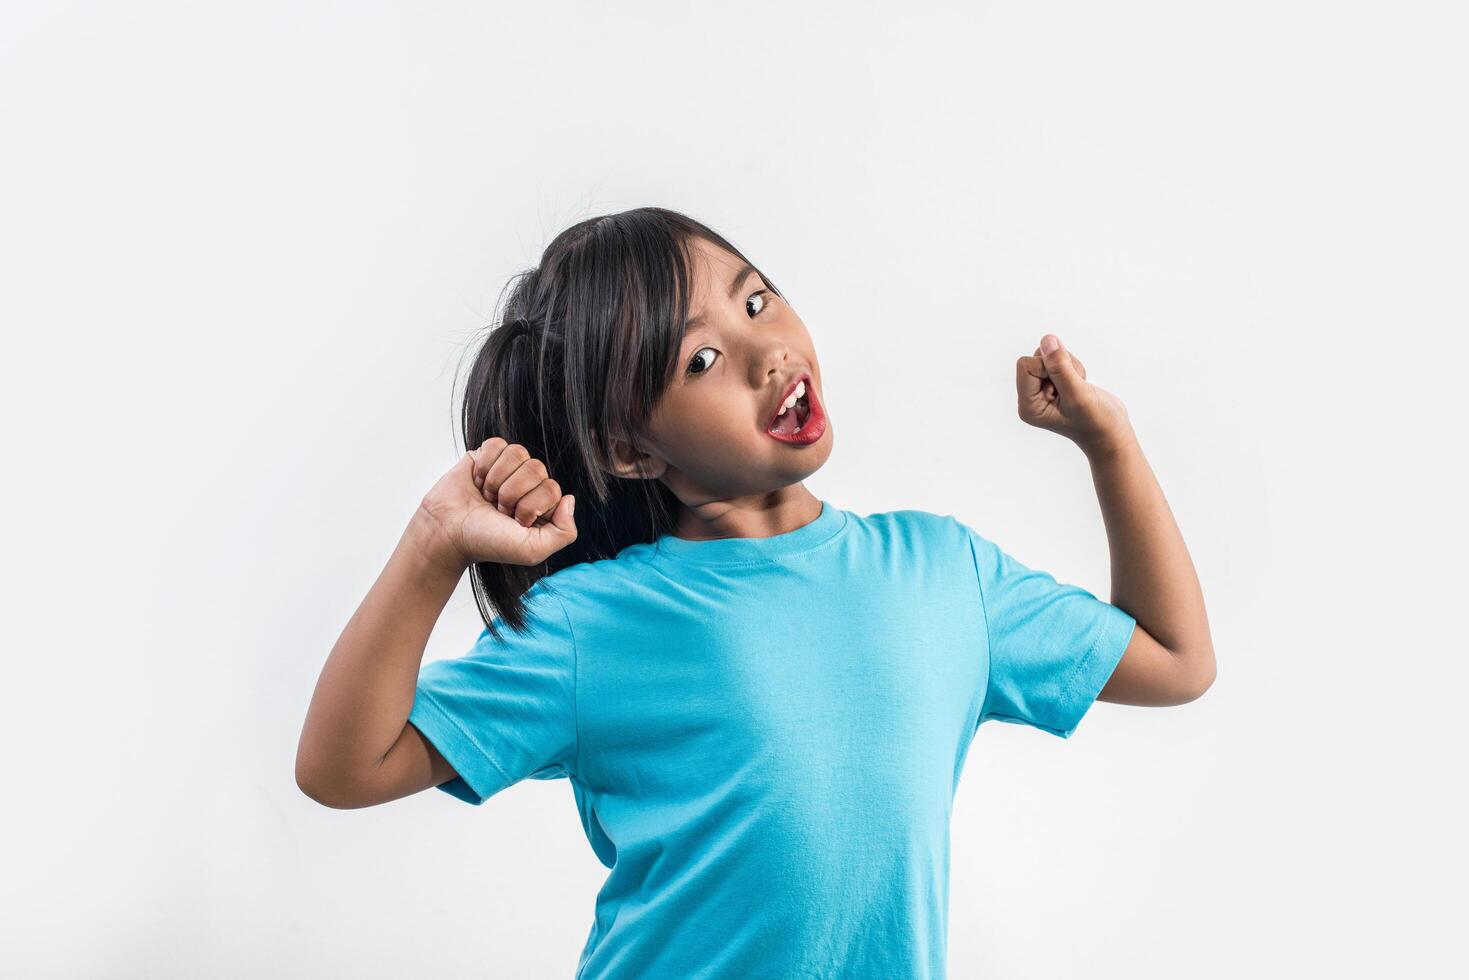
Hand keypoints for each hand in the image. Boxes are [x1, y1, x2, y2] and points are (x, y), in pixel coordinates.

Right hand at [416, 437, 577, 567]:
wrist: (448, 532)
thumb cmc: (487, 543)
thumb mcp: (532, 551)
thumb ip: (564, 533)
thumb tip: (569, 500)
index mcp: (544, 504)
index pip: (552, 489)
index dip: (530, 506)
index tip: (514, 522)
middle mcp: (530, 483)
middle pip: (537, 468)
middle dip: (512, 494)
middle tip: (497, 510)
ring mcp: (509, 468)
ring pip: (518, 452)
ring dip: (496, 480)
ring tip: (487, 496)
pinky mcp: (486, 455)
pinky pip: (496, 444)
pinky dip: (483, 465)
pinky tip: (477, 482)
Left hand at [1016, 333, 1133, 455]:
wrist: (1112, 433)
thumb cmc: (1096, 422)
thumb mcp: (1078, 395)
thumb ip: (1061, 368)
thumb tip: (1047, 339)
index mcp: (1028, 406)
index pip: (1026, 365)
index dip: (1048, 366)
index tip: (1066, 383)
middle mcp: (1031, 398)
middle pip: (1035, 357)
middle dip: (1060, 365)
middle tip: (1075, 387)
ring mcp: (1042, 390)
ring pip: (1049, 355)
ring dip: (1069, 366)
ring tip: (1080, 388)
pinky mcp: (1054, 383)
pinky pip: (1059, 358)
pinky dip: (1074, 367)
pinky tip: (1081, 385)